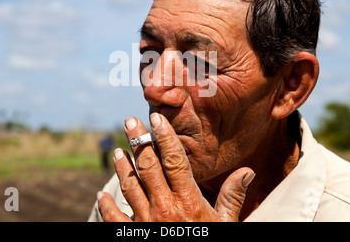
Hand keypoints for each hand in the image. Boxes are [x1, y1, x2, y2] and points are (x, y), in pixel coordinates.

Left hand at [97, 113, 254, 221]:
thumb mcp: (225, 224)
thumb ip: (232, 196)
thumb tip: (247, 171)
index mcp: (188, 200)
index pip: (175, 160)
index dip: (165, 138)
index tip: (157, 119)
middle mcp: (165, 206)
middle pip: (148, 166)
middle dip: (138, 141)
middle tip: (129, 121)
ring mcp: (146, 221)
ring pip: (130, 186)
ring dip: (122, 167)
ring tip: (118, 151)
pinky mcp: (133, 235)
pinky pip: (115, 218)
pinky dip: (107, 206)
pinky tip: (102, 195)